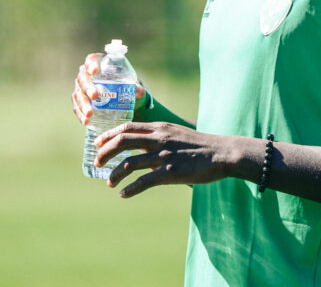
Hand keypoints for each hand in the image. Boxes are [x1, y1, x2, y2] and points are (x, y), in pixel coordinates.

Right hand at [71, 52, 146, 124]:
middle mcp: (87, 74)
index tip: (94, 71)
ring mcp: (81, 88)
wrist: (122, 98)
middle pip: (83, 78)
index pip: (92, 59)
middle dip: (87, 87)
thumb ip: (137, 88)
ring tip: (89, 114)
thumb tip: (137, 90)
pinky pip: (77, 106)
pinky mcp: (80, 101)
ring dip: (82, 104)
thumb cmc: (126, 85)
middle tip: (95, 96)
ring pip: (78, 94)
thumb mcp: (133, 85)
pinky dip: (80, 114)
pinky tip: (85, 121)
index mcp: (99, 64)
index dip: (91, 64)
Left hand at [94, 122, 228, 196]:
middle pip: (123, 141)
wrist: (222, 153)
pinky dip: (130, 189)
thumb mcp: (178, 134)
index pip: (127, 127)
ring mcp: (164, 155)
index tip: (98, 143)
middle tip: (97, 163)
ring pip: (130, 163)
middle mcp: (160, 138)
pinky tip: (123, 194)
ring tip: (109, 182)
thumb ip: (160, 138)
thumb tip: (142, 149)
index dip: (109, 135)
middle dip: (105, 152)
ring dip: (115, 174)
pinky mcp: (171, 172)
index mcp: (161, 127)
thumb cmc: (202, 146)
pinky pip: (144, 181)